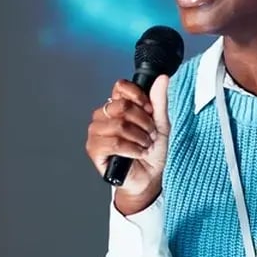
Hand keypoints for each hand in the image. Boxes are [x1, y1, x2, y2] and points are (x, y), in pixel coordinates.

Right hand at [86, 75, 170, 211]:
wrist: (149, 178)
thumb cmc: (152, 152)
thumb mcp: (161, 124)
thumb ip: (159, 101)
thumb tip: (162, 78)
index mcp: (117, 106)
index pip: (120, 87)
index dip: (138, 96)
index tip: (150, 110)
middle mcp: (104, 116)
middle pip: (122, 106)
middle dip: (143, 122)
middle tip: (150, 134)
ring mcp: (96, 132)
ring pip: (119, 125)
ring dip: (139, 138)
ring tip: (144, 146)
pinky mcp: (94, 149)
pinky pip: (114, 143)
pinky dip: (132, 149)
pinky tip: (137, 154)